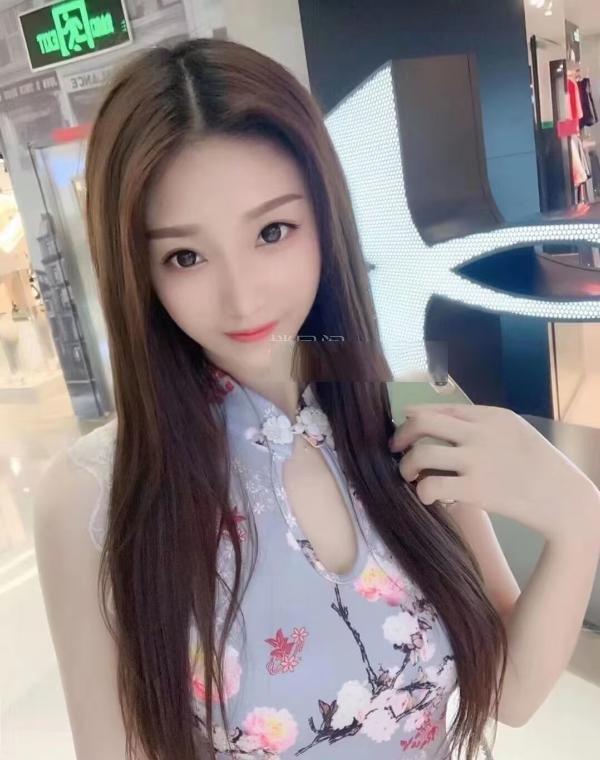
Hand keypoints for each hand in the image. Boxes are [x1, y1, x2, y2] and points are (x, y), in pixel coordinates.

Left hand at [388, 403, 599, 544]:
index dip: (414, 418)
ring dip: (406, 466)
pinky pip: (431, 486)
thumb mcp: (513, 432)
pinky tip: (428, 496)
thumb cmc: (537, 466)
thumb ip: (478, 423)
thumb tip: (433, 418)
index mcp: (490, 416)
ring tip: (409, 476)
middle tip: (395, 449)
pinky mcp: (475, 490)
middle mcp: (480, 433)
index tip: (405, 430)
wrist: (565, 499)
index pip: (440, 409)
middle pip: (422, 423)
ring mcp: (477, 461)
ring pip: (420, 455)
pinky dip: (422, 491)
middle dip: (401, 436)